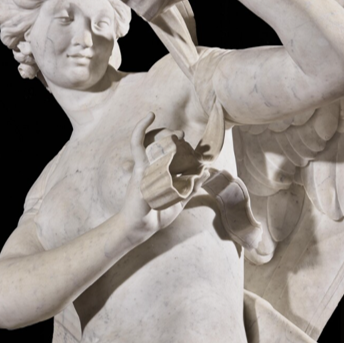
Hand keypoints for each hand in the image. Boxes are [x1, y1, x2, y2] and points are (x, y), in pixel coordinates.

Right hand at [120, 113, 207, 241]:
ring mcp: (146, 165)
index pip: (174, 153)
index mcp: (163, 172)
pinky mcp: (139, 167)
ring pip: (158, 143)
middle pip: (166, 145)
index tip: (199, 147)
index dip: (186, 147)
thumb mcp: (180, 200)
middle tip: (185, 137)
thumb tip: (206, 172)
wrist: (142, 227)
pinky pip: (137, 143)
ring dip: (168, 137)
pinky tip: (150, 115)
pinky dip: (141, 128)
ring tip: (178, 135)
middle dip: (176, 140)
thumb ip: (192, 187)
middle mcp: (154, 167)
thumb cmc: (158, 214)